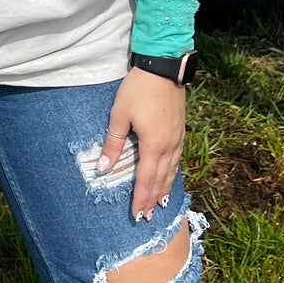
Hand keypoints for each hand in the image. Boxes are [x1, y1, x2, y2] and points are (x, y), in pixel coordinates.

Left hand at [95, 66, 185, 220]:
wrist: (164, 66)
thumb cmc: (139, 89)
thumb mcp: (119, 115)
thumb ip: (112, 144)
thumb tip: (102, 169)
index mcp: (154, 145)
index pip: (146, 179)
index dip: (140, 198)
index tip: (136, 215)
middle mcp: (169, 146)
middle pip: (161, 179)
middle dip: (153, 199)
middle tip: (146, 216)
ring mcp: (178, 138)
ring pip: (172, 170)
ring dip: (164, 188)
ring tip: (158, 203)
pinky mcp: (180, 129)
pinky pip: (177, 159)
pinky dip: (172, 173)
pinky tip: (169, 175)